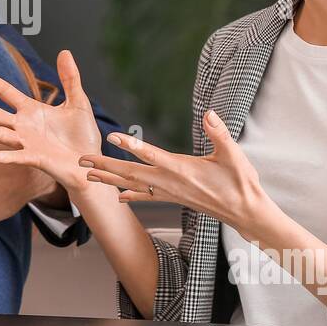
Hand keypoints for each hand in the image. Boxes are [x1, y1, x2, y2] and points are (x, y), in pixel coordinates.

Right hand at [0, 50, 102, 194]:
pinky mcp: (37, 159)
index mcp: (31, 111)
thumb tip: (64, 52)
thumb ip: (70, 78)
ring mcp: (27, 143)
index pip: (5, 91)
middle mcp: (23, 126)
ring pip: (0, 134)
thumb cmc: (82, 136)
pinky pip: (20, 157)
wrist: (91, 163)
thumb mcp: (78, 102)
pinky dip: (8, 157)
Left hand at [80, 108, 268, 236]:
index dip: (131, 145)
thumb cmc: (240, 183)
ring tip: (88, 176)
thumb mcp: (234, 156)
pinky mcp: (174, 198)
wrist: (245, 212)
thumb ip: (220, 134)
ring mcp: (170, 192)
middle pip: (131, 173)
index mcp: (182, 169)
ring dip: (110, 180)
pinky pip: (146, 197)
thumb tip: (210, 114)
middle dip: (105, 166)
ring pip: (133, 186)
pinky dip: (130, 195)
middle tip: (81, 160)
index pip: (151, 155)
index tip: (112, 137)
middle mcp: (170, 183)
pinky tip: (119, 196)